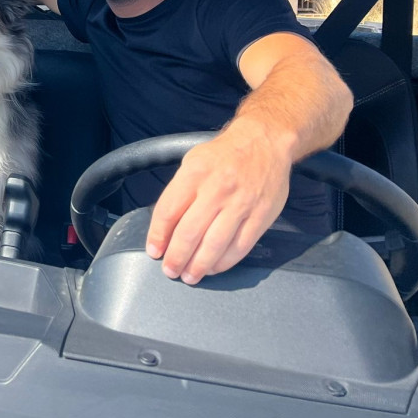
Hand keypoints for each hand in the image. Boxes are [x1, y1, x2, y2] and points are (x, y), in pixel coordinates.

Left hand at [145, 123, 291, 283]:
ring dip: (199, 265)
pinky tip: (213, 268)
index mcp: (195, 174)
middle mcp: (217, 189)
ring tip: (189, 276)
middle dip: (176, 257)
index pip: (169, 210)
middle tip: (170, 270)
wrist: (264, 142)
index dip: (158, 235)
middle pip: (190, 232)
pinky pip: (240, 247)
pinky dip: (224, 262)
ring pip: (215, 244)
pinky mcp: (261, 216)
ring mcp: (241, 204)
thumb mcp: (193, 162)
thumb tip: (164, 226)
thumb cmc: (223, 155)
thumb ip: (178, 191)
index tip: (154, 250)